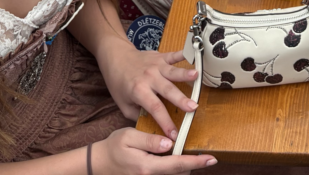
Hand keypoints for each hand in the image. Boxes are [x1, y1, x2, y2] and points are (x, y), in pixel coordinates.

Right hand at [91, 127, 215, 172]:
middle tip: (210, 159)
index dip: (195, 162)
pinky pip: (164, 174)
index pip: (177, 164)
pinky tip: (179, 160)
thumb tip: (168, 143)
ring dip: (185, 167)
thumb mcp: (128, 137)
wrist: (98, 164)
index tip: (211, 159)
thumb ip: (149, 140)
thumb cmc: (112, 148)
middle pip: (178, 172)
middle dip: (194, 166)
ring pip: (172, 174)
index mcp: (147, 166)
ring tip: (197, 158)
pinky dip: (175, 168)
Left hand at [98, 43, 200, 138]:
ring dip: (185, 74)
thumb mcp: (123, 104)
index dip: (165, 122)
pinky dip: (183, 55)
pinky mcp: (160, 56)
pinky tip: (193, 56)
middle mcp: (149, 77)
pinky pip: (173, 55)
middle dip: (181, 100)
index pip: (155, 108)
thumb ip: (137, 115)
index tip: (174, 134)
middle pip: (168, 90)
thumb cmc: (119, 83)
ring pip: (173, 71)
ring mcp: (156, 66)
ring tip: (197, 76)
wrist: (117, 58)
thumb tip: (152, 125)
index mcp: (139, 91)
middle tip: (194, 108)